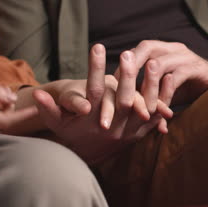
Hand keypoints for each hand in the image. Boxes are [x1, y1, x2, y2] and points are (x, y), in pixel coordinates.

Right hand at [33, 44, 172, 163]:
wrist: (92, 158)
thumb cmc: (73, 136)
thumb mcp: (59, 125)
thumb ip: (50, 111)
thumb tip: (37, 96)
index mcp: (92, 120)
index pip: (95, 92)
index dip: (96, 70)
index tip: (97, 47)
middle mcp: (113, 127)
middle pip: (123, 101)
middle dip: (126, 77)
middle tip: (127, 54)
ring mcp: (130, 131)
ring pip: (144, 108)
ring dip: (150, 86)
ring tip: (153, 63)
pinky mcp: (142, 132)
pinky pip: (156, 116)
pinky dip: (165, 99)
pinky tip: (170, 79)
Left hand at [116, 40, 207, 110]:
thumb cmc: (189, 90)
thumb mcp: (165, 95)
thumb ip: (150, 101)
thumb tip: (133, 119)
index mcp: (162, 51)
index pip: (136, 52)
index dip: (122, 69)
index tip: (111, 89)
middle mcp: (172, 49)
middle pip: (145, 48)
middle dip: (130, 68)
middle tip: (120, 92)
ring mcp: (186, 57)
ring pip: (159, 64)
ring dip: (147, 86)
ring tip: (141, 105)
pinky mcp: (198, 68)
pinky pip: (177, 76)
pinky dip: (166, 92)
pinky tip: (162, 107)